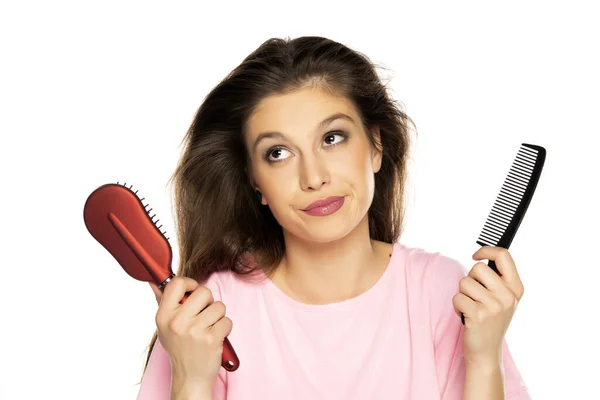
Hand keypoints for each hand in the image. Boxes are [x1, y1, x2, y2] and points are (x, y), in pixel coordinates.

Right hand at [152, 277, 232, 387]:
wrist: (189, 377)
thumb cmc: (179, 348)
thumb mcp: (164, 326)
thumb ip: (162, 302)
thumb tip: (154, 282)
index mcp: (164, 315)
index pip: (177, 283)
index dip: (190, 283)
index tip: (194, 292)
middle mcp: (177, 322)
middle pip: (204, 291)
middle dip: (209, 301)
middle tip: (204, 314)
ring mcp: (194, 331)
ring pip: (219, 306)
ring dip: (218, 316)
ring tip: (208, 328)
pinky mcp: (211, 339)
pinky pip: (227, 321)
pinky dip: (225, 328)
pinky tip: (215, 337)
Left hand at [452, 246, 524, 365]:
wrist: (486, 352)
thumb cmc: (490, 321)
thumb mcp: (503, 299)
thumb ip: (498, 279)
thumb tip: (482, 254)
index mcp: (516, 289)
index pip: (504, 256)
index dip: (486, 250)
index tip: (475, 255)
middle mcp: (508, 296)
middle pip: (478, 268)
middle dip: (470, 279)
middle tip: (474, 296)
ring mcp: (494, 307)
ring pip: (464, 282)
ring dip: (462, 294)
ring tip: (471, 308)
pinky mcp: (478, 315)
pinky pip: (457, 297)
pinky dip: (456, 306)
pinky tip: (465, 316)